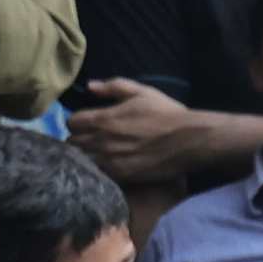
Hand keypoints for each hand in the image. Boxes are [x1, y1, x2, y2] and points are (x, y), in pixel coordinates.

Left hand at [64, 77, 234, 188]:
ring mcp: (109, 160)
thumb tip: (90, 86)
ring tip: (98, 155)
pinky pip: (97, 174)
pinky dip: (98, 169)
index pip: (72, 122)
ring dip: (87, 156)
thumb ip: (114, 87)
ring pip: (81, 160)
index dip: (79, 122)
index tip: (89, 124)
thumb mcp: (143, 93)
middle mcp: (101, 140)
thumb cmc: (168, 114)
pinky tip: (109, 167)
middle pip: (73, 143)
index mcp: (103, 119)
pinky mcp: (121, 175)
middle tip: (92, 140)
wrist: (190, 141)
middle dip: (80, 140)